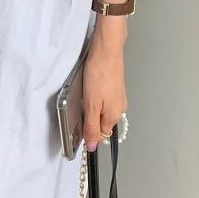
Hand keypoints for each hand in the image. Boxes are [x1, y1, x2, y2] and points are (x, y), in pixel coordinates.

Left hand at [82, 22, 127, 151]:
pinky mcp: (116, 85)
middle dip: (90, 116)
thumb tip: (92, 147)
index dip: (88, 131)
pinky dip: (96, 95)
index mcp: (114, 116)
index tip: (78, 120)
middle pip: (102, 122)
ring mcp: (119, 96)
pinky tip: (91, 85)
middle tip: (82, 102)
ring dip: (93, 105)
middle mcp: (120, 108)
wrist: (107, 49)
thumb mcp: (91, 105)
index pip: (100, 135)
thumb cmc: (99, 75)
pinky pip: (104, 98)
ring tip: (86, 91)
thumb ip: (92, 127)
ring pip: (102, 109)